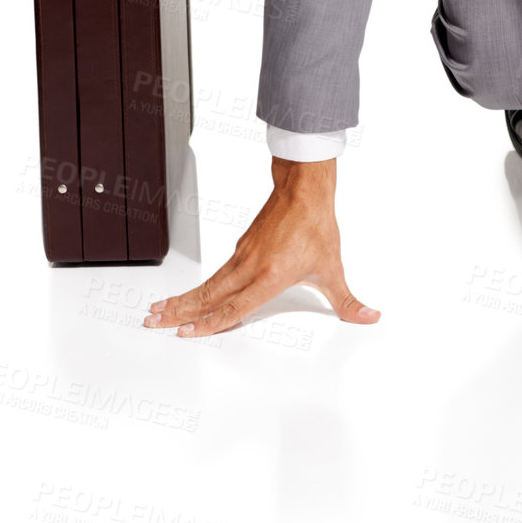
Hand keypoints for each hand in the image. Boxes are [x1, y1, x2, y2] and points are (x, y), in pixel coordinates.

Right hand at [143, 156, 379, 337]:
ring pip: (208, 283)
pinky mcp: (242, 246)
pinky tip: (193, 295)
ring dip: (183, 299)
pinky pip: (217, 273)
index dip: (208, 324)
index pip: (234, 308)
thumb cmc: (316, 225)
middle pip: (208, 296)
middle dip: (179, 313)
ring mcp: (243, 256)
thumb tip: (369, 316)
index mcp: (270, 276)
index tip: (184, 334)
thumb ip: (348, 300)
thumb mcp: (333, 268)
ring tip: (160, 310)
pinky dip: (200, 286)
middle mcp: (251, 267)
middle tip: (152, 322)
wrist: (304, 188)